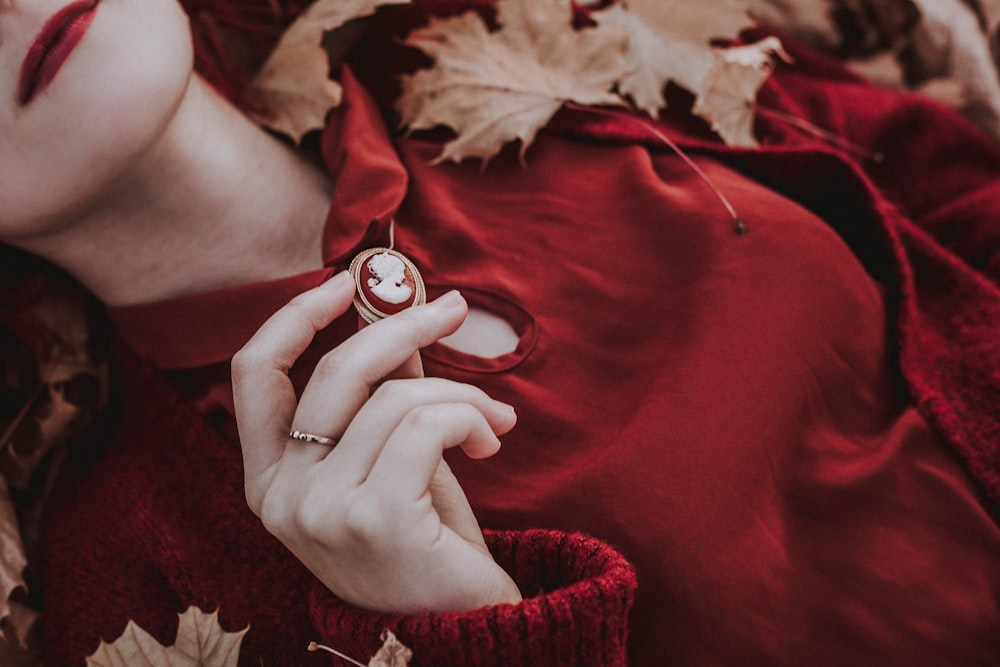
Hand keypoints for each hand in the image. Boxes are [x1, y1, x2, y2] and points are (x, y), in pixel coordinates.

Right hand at [231, 272, 522, 613]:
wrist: (459, 630)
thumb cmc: (425, 544)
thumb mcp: (394, 461)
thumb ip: (385, 398)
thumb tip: (398, 320)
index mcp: (269, 481)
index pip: (254, 375)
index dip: (295, 318)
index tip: (346, 283)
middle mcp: (281, 498)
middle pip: (335, 372)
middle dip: (403, 326)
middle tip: (453, 308)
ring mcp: (321, 512)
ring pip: (397, 398)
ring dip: (461, 394)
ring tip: (495, 421)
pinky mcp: (374, 519)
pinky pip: (429, 425)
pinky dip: (472, 416)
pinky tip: (493, 439)